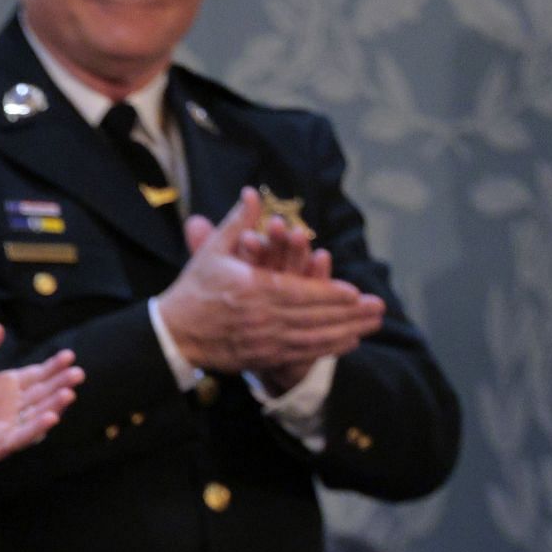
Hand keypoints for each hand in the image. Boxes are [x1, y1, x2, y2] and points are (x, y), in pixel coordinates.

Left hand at [0, 323, 81, 495]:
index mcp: (8, 386)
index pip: (37, 374)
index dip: (53, 366)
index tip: (68, 356)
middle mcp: (14, 407)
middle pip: (43, 393)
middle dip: (60, 383)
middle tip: (78, 372)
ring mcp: (9, 426)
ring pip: (37, 414)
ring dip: (54, 405)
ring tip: (69, 392)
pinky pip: (22, 435)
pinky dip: (36, 427)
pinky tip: (51, 417)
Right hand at [157, 187, 383, 388]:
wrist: (173, 333)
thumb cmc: (194, 289)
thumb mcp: (213, 252)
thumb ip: (237, 223)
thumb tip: (251, 193)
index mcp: (251, 289)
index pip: (298, 292)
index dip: (328, 293)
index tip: (354, 291)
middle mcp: (260, 317)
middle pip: (312, 317)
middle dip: (348, 314)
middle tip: (378, 308)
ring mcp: (260, 340)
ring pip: (310, 338)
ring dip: (344, 333)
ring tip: (371, 326)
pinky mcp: (259, 357)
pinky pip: (299, 354)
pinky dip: (325, 349)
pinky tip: (347, 343)